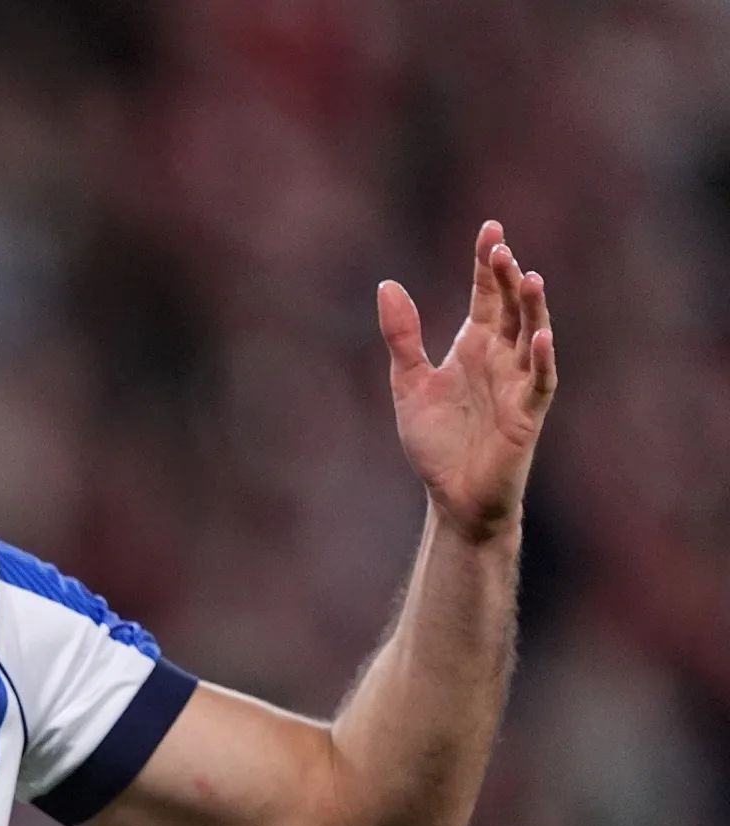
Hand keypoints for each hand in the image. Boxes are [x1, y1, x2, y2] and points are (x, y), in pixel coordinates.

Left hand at [378, 221, 556, 542]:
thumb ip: (402, 335)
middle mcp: (500, 359)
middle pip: (510, 308)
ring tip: (528, 277)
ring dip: (532, 309)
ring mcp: (517, 384)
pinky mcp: (526, 415)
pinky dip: (540, 360)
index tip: (489, 228)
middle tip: (498, 246)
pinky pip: (539, 382)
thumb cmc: (437, 442)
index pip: (486, 296)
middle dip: (506, 277)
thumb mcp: (409, 382)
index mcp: (474, 346)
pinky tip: (538, 338)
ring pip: (532, 337)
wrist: (452, 495)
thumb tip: (387, 285)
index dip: (487, 264)